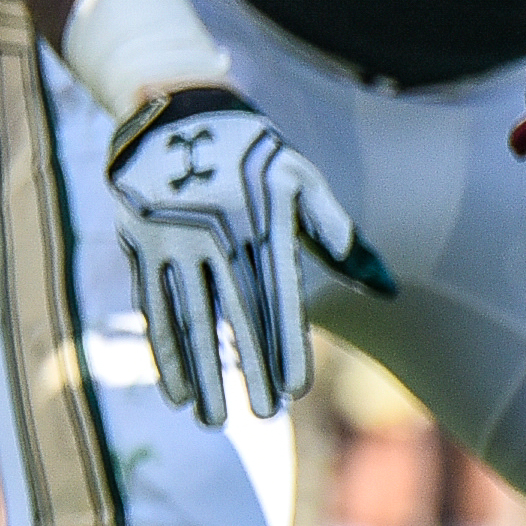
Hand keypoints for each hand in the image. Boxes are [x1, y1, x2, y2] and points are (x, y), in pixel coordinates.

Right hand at [105, 85, 391, 425]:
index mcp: (262, 217)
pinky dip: (164, 351)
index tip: (294, 388)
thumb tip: (383, 284)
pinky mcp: (141, 243)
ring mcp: (175, 238)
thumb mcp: (299, 177)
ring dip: (202, 371)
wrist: (174, 108)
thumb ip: (337, 231)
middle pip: (236, 312)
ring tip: (214, 417)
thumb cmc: (251, 152)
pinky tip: (177, 389)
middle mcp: (217, 230)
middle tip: (263, 413)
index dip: (285, 343)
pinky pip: (153, 306)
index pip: (278, 294)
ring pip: (189, 316)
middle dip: (248, 366)